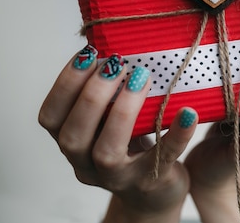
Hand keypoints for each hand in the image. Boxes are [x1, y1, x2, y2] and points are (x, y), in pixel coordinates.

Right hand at [38, 46, 197, 222]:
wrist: (154, 193)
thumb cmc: (131, 145)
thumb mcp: (110, 121)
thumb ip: (106, 95)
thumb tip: (115, 46)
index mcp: (73, 143)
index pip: (50, 117)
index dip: (64, 84)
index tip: (88, 53)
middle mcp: (86, 164)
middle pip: (73, 135)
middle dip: (91, 96)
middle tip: (116, 64)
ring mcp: (118, 177)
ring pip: (107, 152)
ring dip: (121, 111)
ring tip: (141, 78)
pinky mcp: (151, 180)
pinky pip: (163, 157)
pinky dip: (176, 134)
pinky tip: (188, 112)